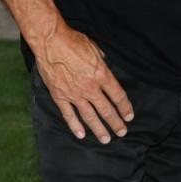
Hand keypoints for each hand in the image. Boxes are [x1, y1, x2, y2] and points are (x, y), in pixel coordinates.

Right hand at [33, 24, 133, 143]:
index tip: (129, 116)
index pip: (118, 96)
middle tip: (122, 132)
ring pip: (89, 116)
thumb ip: (104, 63)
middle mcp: (90, 88)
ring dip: (99, 129)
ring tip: (106, 139)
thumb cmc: (75, 42)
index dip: (125, 108)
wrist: (51, 42)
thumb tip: (109, 70)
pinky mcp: (59, 96)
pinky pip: (68, 115)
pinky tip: (81, 135)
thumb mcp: (97, 49)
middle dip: (116, 123)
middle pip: (106, 110)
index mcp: (102, 75)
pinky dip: (75, 126)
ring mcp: (74, 94)